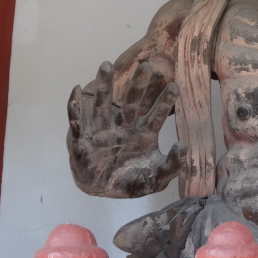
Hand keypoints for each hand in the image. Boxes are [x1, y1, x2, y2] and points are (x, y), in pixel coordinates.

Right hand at [67, 61, 185, 197]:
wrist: (105, 191)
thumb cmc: (132, 182)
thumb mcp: (157, 179)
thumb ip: (173, 165)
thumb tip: (183, 146)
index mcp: (144, 134)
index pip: (157, 115)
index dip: (165, 100)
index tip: (176, 85)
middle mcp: (125, 127)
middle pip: (133, 102)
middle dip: (139, 84)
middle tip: (146, 65)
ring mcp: (104, 130)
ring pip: (104, 104)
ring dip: (104, 85)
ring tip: (106, 65)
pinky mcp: (85, 139)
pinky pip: (78, 121)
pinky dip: (75, 108)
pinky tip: (75, 92)